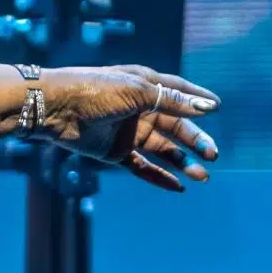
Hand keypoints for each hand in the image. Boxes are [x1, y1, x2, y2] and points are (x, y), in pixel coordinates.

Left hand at [40, 65, 219, 191]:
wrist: (53, 107)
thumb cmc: (94, 89)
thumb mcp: (136, 90)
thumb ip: (171, 100)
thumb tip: (207, 108)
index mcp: (144, 86)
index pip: (177, 91)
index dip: (196, 99)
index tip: (217, 107)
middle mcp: (139, 109)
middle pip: (175, 126)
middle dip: (195, 139)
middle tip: (212, 153)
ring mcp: (127, 131)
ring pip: (163, 149)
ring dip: (182, 161)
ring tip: (203, 174)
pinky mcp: (115, 151)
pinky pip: (142, 167)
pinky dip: (159, 177)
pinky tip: (178, 186)